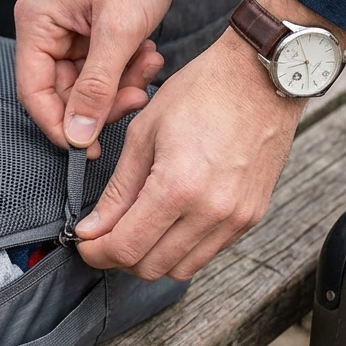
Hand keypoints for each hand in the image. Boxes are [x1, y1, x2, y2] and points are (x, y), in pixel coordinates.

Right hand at [14, 0, 181, 156]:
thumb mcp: (119, 31)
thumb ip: (96, 89)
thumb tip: (77, 137)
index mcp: (36, 24)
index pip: (35, 93)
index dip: (61, 126)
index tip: (91, 148)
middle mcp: (45, 28)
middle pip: (61, 91)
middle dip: (101, 101)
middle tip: (136, 99)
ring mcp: (69, 28)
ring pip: (87, 82)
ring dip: (120, 83)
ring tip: (149, 65)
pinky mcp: (92, 27)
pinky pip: (103, 66)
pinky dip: (126, 67)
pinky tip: (148, 52)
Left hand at [71, 29, 304, 280]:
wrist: (261, 76)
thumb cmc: (201, 93)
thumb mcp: (144, 134)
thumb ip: (117, 190)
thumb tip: (91, 229)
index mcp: (178, 187)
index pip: (126, 247)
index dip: (96, 252)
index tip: (84, 242)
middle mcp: (211, 212)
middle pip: (151, 267)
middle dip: (119, 257)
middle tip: (103, 236)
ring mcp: (236, 218)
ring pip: (180, 268)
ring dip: (150, 257)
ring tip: (134, 229)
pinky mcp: (252, 216)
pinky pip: (207, 252)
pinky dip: (180, 247)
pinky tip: (167, 222)